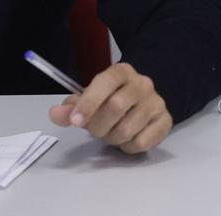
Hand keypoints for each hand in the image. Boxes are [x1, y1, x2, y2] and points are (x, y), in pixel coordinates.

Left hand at [47, 62, 171, 153]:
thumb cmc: (110, 100)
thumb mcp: (90, 99)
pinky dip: (128, 147)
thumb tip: (55, 114)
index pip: (105, 82)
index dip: (88, 103)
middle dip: (98, 125)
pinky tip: (127, 138)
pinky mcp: (165, 121)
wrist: (142, 104)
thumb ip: (71, 107)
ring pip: (127, 129)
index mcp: (121, 72)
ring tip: (111, 133)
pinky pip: (141, 142)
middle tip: (94, 131)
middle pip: (116, 107)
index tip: (75, 121)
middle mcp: (142, 83)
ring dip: (112, 138)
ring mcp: (156, 101)